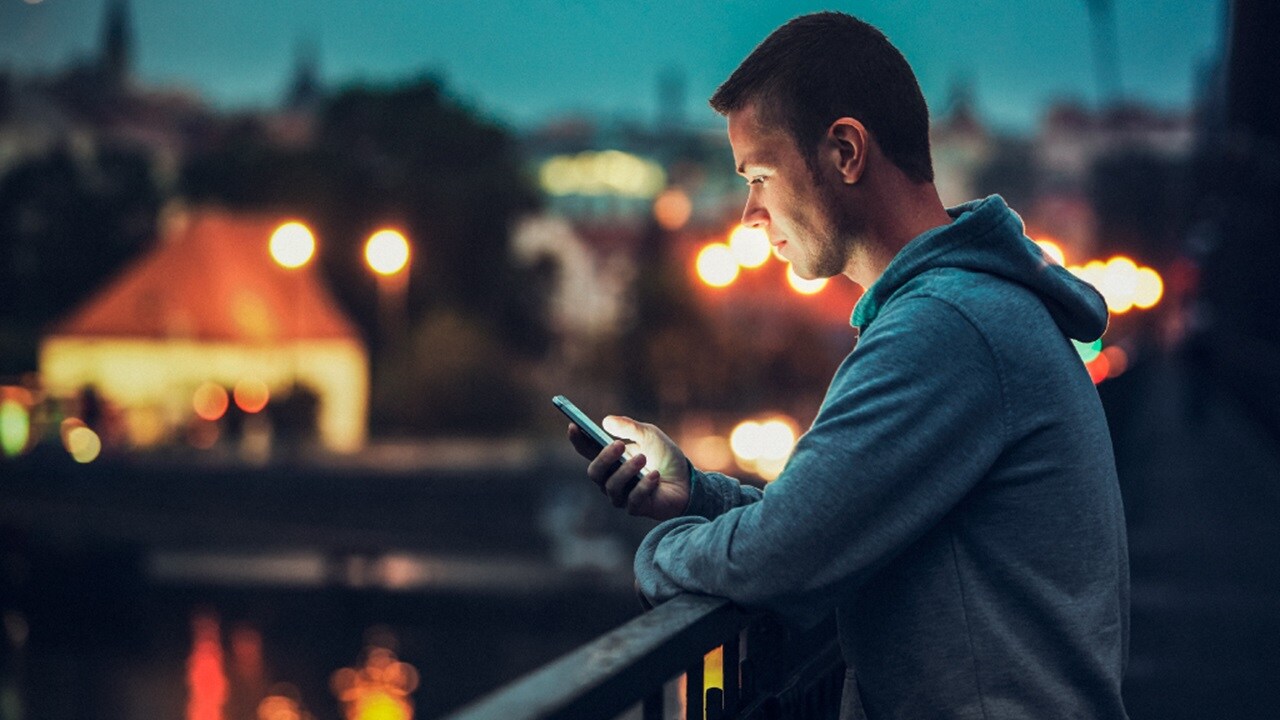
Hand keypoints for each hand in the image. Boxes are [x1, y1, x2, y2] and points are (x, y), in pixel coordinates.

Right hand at [567, 415, 690, 520]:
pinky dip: (643, 486)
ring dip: (627, 471)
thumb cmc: (665, 457)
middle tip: (620, 445)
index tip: (574, 426)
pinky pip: (632, 500)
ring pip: (611, 487)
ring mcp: (621, 495)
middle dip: (605, 458)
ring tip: (644, 458)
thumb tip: (606, 421)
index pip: (587, 451)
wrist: (687, 480)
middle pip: (594, 472)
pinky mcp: (635, 508)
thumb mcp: (650, 435)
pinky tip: (655, 475)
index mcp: (610, 459)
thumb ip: (630, 428)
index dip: (578, 440)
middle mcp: (610, 479)